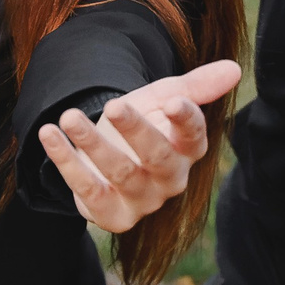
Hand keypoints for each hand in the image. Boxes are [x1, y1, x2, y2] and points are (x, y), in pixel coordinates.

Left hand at [37, 59, 242, 233]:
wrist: (105, 157)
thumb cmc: (141, 123)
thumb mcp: (163, 98)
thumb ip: (195, 87)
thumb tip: (234, 69)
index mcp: (187, 150)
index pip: (195, 137)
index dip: (186, 120)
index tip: (172, 101)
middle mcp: (170, 179)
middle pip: (158, 157)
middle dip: (136, 131)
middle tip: (114, 105)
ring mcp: (142, 200)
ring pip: (120, 173)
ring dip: (93, 144)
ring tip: (69, 115)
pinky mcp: (111, 215)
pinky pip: (88, 190)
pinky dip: (66, 161)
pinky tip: (50, 134)